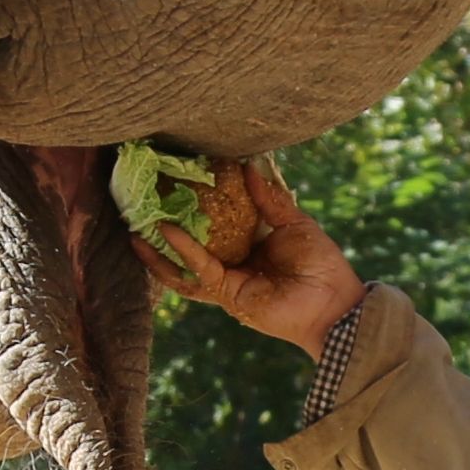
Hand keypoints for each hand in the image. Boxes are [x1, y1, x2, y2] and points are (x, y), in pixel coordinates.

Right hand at [138, 159, 363, 353]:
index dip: (198, 206)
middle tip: (146, 204)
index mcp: (250, 245)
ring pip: (183, 266)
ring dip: (160, 249)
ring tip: (136, 226)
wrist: (333, 302)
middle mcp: (234, 263)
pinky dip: (182, 250)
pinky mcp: (226, 293)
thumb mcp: (293, 222)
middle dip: (167, 229)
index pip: (216, 224)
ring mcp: (227, 281)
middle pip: (192, 245)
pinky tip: (167, 230)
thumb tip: (248, 168)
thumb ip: (268, 199)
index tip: (179, 182)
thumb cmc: (320, 263)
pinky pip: (198, 269)